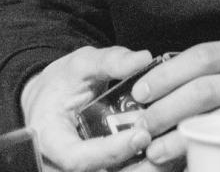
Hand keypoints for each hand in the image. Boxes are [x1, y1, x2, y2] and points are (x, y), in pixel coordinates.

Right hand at [20, 45, 154, 171]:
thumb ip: (110, 61)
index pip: (78, 158)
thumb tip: (143, 58)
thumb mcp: (81, 64)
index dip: (111, 151)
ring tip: (171, 150)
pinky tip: (165, 152)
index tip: (141, 135)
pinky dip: (143, 167)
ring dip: (144, 170)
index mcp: (50, 140)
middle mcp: (60, 166)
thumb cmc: (61, 84)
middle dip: (136, 166)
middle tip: (166, 146)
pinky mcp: (96, 171)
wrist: (48, 102)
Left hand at [130, 38, 219, 171]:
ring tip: (154, 149)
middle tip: (141, 126)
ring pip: (218, 120)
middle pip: (206, 88)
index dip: (167, 73)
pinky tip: (186, 160)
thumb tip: (157, 84)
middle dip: (166, 108)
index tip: (140, 91)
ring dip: (179, 137)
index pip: (203, 55)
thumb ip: (214, 72)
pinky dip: (205, 153)